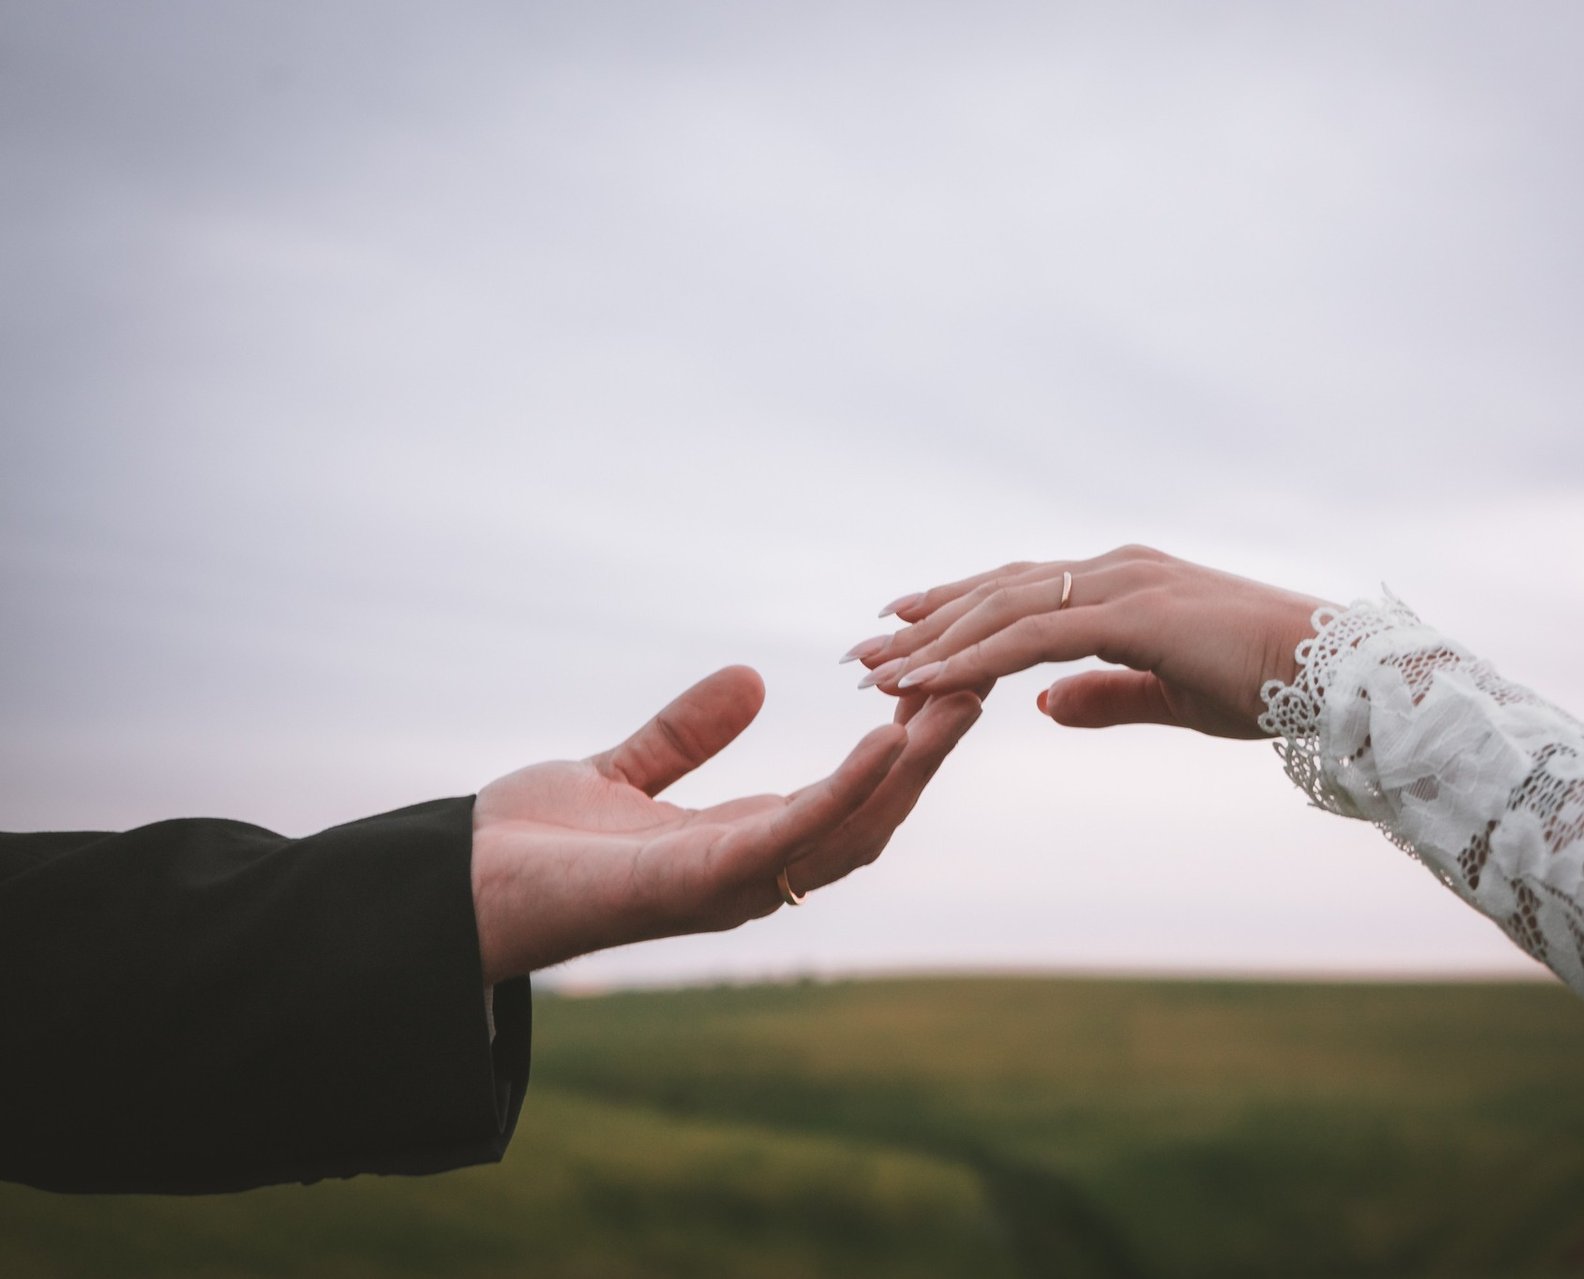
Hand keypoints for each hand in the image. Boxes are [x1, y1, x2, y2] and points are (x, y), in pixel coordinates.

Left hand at [470, 666, 981, 985]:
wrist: (456, 890)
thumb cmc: (530, 846)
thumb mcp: (624, 771)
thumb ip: (687, 733)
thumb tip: (753, 679)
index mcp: (739, 846)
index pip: (843, 801)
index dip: (897, 752)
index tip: (938, 692)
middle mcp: (750, 874)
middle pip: (868, 817)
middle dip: (925, 760)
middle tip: (977, 689)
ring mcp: (731, 882)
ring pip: (849, 828)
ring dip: (908, 770)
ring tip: (956, 707)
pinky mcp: (699, 879)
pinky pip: (790, 833)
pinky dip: (845, 789)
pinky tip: (883, 743)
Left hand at [847, 545, 1330, 738]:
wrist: (1339, 679)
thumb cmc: (1267, 687)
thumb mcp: (1168, 695)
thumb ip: (1102, 694)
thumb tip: (1039, 702)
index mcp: (1123, 583)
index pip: (1019, 590)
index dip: (955, 610)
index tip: (898, 633)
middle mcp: (1116, 571)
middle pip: (996, 592)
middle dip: (925, 623)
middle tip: (861, 656)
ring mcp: (1125, 585)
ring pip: (1004, 608)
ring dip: (934, 643)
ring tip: (877, 674)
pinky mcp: (1135, 615)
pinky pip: (1034, 637)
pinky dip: (976, 659)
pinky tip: (929, 682)